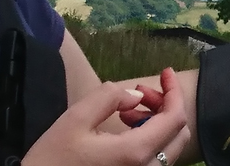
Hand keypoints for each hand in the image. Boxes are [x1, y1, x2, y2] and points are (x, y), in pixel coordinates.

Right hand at [23, 68, 190, 165]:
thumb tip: (135, 95)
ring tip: (124, 110)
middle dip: (165, 105)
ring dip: (156, 122)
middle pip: (178, 133)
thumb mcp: (74, 119)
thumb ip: (109, 98)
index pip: (176, 117)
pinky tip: (123, 129)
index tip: (164, 72)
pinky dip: (148, 138)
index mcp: (136, 152)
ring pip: (168, 148)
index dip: (174, 90)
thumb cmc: (51, 160)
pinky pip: (155, 159)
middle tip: (139, 92)